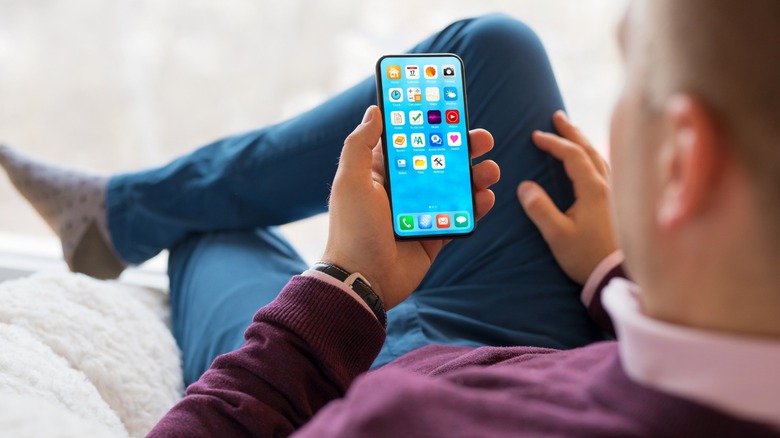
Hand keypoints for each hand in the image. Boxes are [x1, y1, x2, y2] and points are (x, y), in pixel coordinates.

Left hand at [322, 106, 499, 309]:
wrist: (363, 281)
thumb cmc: (352, 230)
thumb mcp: (350, 182)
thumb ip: (360, 144)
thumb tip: (375, 110)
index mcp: (383, 173)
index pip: (411, 141)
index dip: (430, 124)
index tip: (450, 108)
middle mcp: (405, 189)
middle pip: (441, 160)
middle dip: (464, 147)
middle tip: (482, 139)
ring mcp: (423, 212)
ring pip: (457, 186)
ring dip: (477, 175)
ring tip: (489, 170)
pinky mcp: (436, 234)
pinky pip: (462, 215)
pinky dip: (477, 205)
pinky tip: (486, 197)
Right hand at [517, 110, 617, 284]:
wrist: (618, 275)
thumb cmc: (588, 256)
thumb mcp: (558, 235)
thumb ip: (540, 209)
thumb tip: (524, 186)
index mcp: (593, 189)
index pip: (572, 155)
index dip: (553, 143)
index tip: (535, 136)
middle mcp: (608, 185)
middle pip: (589, 150)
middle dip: (571, 132)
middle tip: (557, 117)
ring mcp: (617, 192)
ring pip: (600, 157)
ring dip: (583, 142)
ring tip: (572, 133)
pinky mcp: (619, 203)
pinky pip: (605, 168)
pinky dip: (592, 157)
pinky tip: (590, 161)